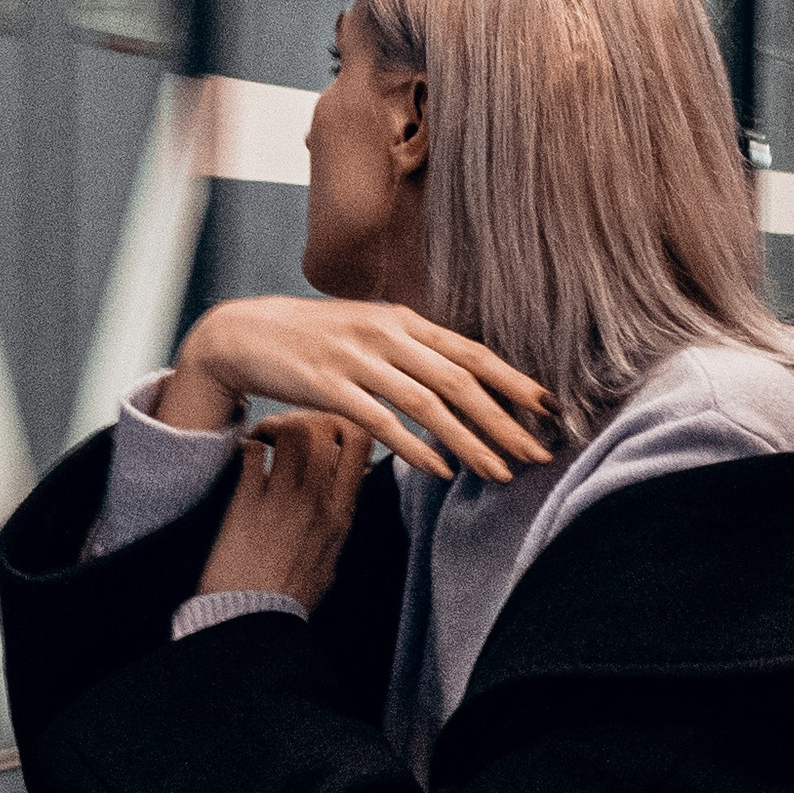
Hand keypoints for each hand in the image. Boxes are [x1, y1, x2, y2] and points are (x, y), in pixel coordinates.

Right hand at [156, 294, 549, 482]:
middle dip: (505, 421)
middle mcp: (386, 334)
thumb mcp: (369, 330)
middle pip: (460, 381)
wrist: (243, 333)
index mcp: (403, 320)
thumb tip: (465, 376)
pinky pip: (381, 422)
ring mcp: (357, 359)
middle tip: (537, 453)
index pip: (471, 352)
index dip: (514, 381)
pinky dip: (416, 449)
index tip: (550, 409)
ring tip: (500, 473)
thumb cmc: (312, 337)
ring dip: (470, 442)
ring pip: (428, 405)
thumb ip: (413, 350)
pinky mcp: (327, 386)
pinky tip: (441, 472)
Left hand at [197, 412, 370, 609]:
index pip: (361, 443)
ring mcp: (283, 500)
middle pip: (327, 426)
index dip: (344, 423)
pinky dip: (249, 444)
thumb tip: (342, 492)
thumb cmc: (288, 594)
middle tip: (289, 430)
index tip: (326, 431)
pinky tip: (246, 453)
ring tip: (267, 438)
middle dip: (308, 417)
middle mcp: (317, 501)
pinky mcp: (248, 504)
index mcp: (341, 513)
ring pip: (293, 432)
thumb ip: (338, 520)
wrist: (251, 619)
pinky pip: (253, 451)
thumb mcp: (330, 556)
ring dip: (277, 425)